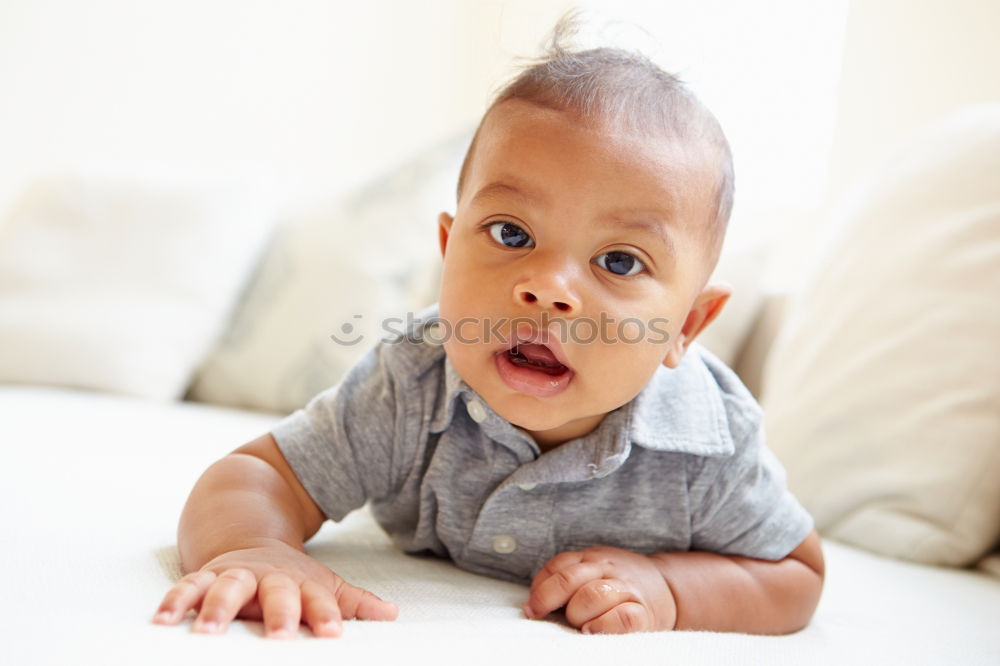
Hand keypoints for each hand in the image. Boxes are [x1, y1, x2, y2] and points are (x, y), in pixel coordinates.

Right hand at [152, 538, 397, 637]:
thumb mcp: (324, 585)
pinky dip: (173, 603)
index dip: (326, 616)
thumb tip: (393, 615)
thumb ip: (353, 602)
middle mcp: (267, 578)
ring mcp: (235, 575)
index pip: (318, 601)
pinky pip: (186, 588)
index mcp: (300, 584)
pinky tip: (161, 622)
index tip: (334, 635)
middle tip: (278, 639)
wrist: (250, 535)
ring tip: (206, 635)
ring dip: (217, 610)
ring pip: (226, 589)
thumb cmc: (290, 577)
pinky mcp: (205, 577)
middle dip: (277, 615)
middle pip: (275, 594)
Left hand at [523, 546, 676, 633]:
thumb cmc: (619, 584)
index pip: (558, 566)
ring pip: (594, 596)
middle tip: (546, 616)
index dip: (540, 588)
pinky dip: (603, 626)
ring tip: (578, 624)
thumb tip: (531, 607)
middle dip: (550, 600)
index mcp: (592, 558)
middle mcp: (607, 569)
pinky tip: (593, 631)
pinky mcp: (643, 612)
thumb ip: (566, 578)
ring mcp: (626, 589)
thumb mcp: (594, 569)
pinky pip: (622, 618)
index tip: (532, 609)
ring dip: (578, 613)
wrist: (668, 587)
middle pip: (569, 580)